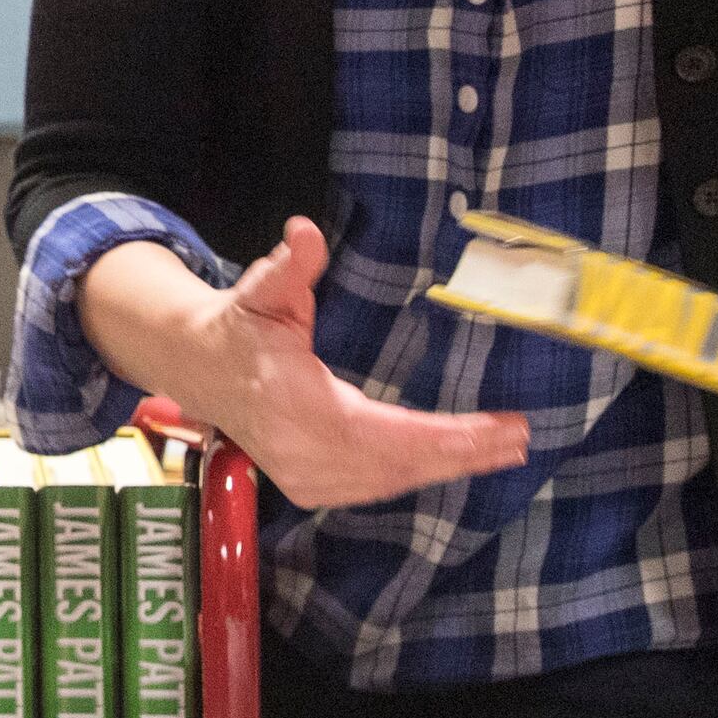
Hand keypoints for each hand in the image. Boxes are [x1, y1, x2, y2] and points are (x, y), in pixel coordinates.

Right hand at [101, 217, 529, 508]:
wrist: (200, 370)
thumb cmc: (240, 325)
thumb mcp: (260, 289)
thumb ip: (288, 265)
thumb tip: (305, 229)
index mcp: (292, 403)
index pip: (381, 432)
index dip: (443, 436)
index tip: (495, 429)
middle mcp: (300, 451)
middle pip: (398, 463)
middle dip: (462, 453)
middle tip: (518, 438)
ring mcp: (303, 477)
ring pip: (391, 480)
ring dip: (448, 467)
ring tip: (502, 449)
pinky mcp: (309, 487)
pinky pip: (376, 486)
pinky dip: (419, 474)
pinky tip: (455, 461)